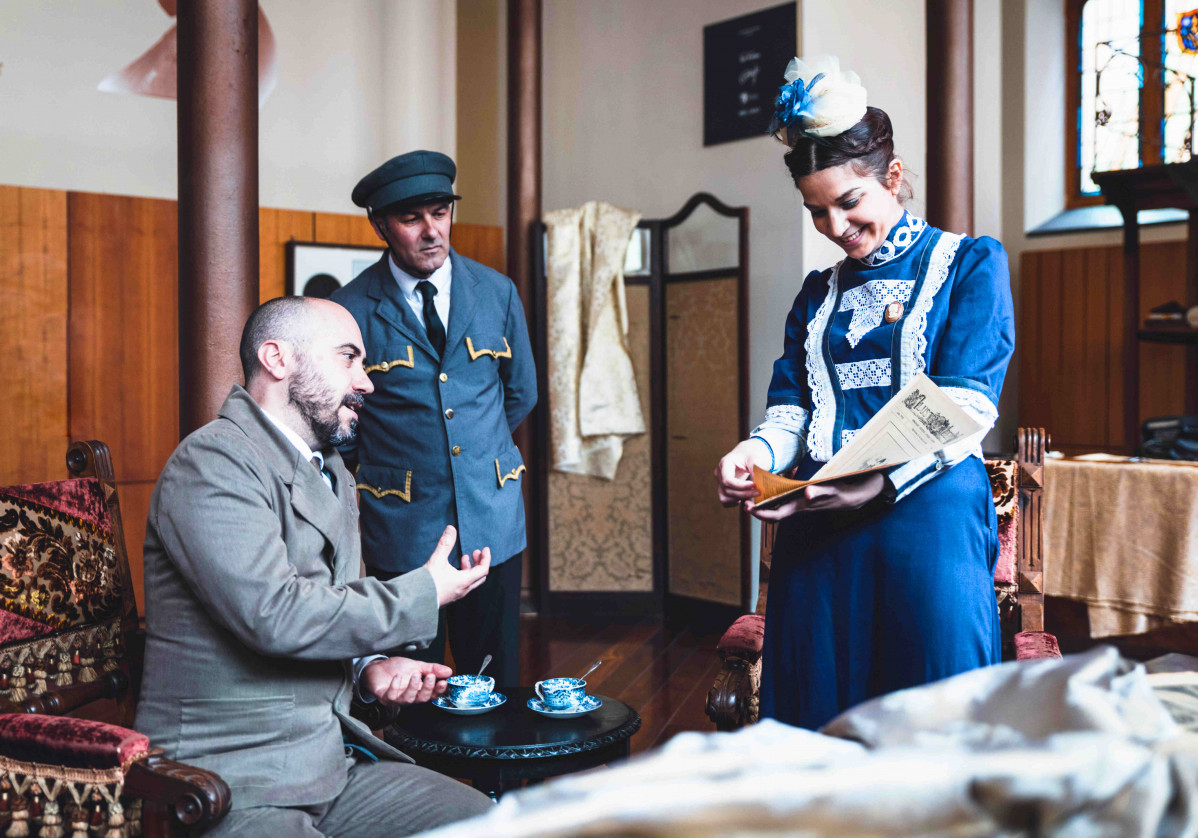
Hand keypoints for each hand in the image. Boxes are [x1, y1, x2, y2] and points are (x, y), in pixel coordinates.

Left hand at [362, 657, 452, 705]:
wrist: (377, 666)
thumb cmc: (396, 668)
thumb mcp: (417, 665)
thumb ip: (432, 668)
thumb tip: (449, 671)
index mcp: (418, 690)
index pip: (432, 694)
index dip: (438, 690)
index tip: (444, 682)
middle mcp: (408, 697)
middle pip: (421, 699)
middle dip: (427, 688)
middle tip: (430, 676)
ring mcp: (396, 698)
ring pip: (408, 699)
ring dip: (413, 687)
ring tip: (415, 674)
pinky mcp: (384, 696)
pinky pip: (391, 695)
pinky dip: (396, 686)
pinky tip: (398, 677)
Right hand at [423, 525, 490, 606]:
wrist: (415, 601)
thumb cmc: (427, 582)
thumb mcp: (437, 560)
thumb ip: (445, 544)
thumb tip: (451, 529)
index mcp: (464, 581)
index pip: (483, 570)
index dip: (486, 558)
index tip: (485, 549)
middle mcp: (463, 590)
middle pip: (480, 577)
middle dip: (479, 563)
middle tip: (475, 552)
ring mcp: (456, 595)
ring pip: (470, 582)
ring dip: (470, 569)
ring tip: (464, 558)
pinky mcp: (449, 597)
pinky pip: (462, 586)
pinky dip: (463, 575)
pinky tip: (453, 570)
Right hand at [715, 440, 768, 506]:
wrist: (749, 454)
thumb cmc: (752, 454)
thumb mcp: (756, 458)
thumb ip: (756, 469)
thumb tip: (757, 483)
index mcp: (725, 463)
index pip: (728, 480)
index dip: (740, 486)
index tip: (754, 485)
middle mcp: (719, 472)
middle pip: (727, 489)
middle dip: (744, 493)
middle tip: (759, 492)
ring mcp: (719, 481)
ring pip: (724, 497)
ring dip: (738, 499)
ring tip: (751, 494)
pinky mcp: (723, 488)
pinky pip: (725, 500)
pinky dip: (734, 502)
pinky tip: (744, 497)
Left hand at [745, 472, 885, 520]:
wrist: (855, 496)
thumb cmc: (843, 493)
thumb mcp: (833, 491)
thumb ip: (820, 492)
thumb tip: (806, 493)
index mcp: (800, 506)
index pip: (777, 515)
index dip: (761, 514)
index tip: (748, 508)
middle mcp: (797, 506)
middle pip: (773, 512)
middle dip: (757, 509)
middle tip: (742, 500)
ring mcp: (800, 503)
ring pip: (777, 506)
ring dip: (763, 502)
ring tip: (749, 494)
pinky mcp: (803, 498)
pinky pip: (784, 499)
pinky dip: (774, 495)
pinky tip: (767, 487)